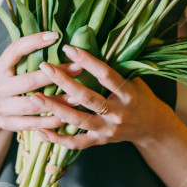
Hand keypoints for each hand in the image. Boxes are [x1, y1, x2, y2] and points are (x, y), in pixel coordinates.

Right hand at [0, 32, 83, 133]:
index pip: (15, 50)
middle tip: (78, 68)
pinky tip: (66, 117)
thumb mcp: (13, 68)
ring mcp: (0, 107)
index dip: (34, 41)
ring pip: (32, 105)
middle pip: (28, 81)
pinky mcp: (6, 124)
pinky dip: (50, 121)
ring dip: (57, 101)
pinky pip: (32, 124)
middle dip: (56, 75)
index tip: (56, 35)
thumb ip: (29, 56)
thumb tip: (59, 38)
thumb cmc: (13, 82)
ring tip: (77, 97)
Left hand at [32, 44, 175, 149]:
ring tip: (35, 97)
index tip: (67, 47)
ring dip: (55, 109)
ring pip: (78, 121)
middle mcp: (118, 113)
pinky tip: (40, 130)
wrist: (151, 126)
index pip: (105, 75)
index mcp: (128, 93)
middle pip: (87, 98)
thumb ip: (114, 68)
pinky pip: (76, 144)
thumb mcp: (134, 79)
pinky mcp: (100, 142)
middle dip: (64, 82)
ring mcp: (108, 130)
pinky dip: (57, 139)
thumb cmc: (139, 95)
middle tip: (44, 67)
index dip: (86, 61)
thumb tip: (88, 43)